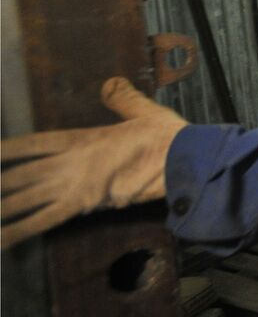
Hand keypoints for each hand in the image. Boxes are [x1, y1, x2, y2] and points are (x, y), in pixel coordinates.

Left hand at [1, 78, 187, 248]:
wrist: (181, 157)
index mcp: (80, 139)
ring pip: (20, 198)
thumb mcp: (142, 111)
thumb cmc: (165, 135)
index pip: (30, 145)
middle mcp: (68, 161)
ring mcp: (72, 184)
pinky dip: (17, 232)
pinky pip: (42, 221)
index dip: (5, 151)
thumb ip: (121, 99)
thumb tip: (110, 84)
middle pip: (16, 174)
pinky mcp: (82, 204)